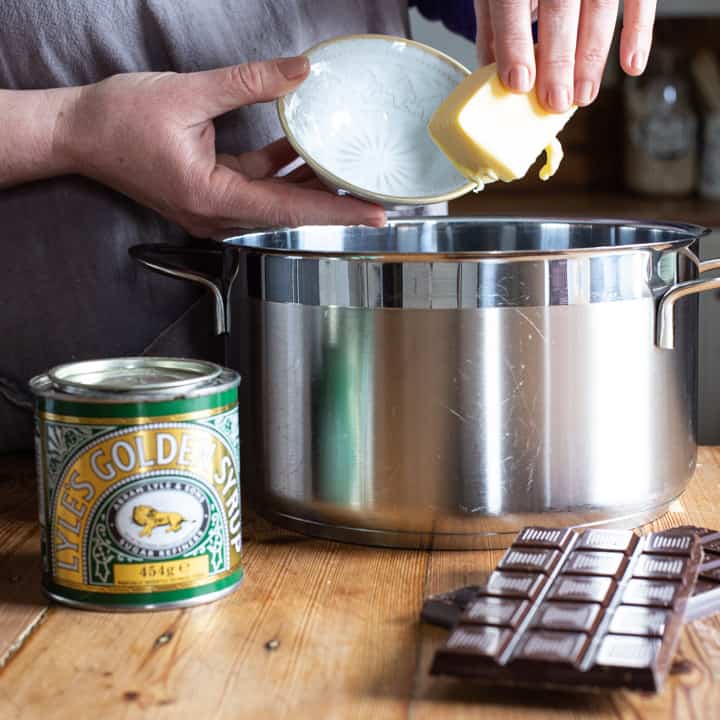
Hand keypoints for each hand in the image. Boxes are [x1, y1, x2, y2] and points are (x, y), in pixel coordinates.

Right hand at [60, 57, 385, 236]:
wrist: (78, 134)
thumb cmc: (119, 120)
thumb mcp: (189, 93)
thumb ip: (249, 83)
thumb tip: (298, 71)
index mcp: (211, 197)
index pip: (289, 208)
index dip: (336, 210)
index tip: (374, 214)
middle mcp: (216, 214)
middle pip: (289, 211)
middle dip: (334, 203)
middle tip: (377, 197)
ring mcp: (213, 208)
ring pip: (275, 201)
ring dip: (310, 186)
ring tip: (349, 172)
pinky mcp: (211, 193)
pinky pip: (257, 186)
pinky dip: (282, 171)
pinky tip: (304, 150)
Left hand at [475, 1, 656, 110]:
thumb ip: (494, 31)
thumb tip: (489, 83)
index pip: (512, 3)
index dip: (515, 44)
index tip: (520, 84)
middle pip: (560, 7)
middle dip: (558, 59)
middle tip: (556, 101)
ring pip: (599, 4)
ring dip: (592, 55)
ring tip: (583, 95)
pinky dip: (639, 29)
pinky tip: (632, 65)